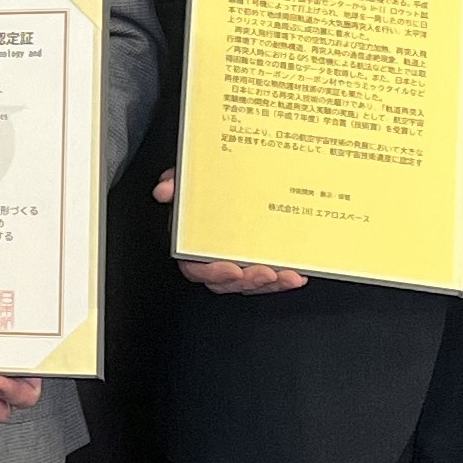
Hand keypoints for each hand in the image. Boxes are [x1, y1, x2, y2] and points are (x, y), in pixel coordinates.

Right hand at [152, 170, 307, 294]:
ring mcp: (236, 261)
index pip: (195, 267)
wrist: (227, 178)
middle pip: (228, 281)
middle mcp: (213, 257)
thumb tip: (165, 190)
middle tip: (267, 273)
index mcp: (191, 244)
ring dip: (270, 284)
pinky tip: (298, 274)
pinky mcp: (256, 261)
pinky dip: (283, 279)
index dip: (213, 273)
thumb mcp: (187, 178)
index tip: (232, 269)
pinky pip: (268, 277)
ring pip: (250, 283)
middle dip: (249, 281)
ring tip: (288, 276)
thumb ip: (176, 182)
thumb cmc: (204, 185)